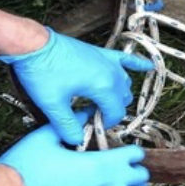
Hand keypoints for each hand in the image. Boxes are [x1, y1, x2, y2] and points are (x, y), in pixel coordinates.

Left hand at [0, 28, 152, 144]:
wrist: (35, 45)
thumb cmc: (42, 72)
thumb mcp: (52, 104)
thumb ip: (67, 125)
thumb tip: (76, 140)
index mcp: (103, 86)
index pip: (116, 112)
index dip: (104, 123)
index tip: (89, 125)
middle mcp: (112, 73)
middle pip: (122, 99)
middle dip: (110, 110)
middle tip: (90, 114)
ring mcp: (109, 61)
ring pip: (125, 83)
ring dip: (118, 94)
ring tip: (100, 101)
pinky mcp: (103, 53)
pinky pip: (128, 59)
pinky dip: (139, 64)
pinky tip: (149, 66)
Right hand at [0, 109, 149, 185]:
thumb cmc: (25, 166)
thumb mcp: (48, 134)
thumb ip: (72, 121)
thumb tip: (86, 111)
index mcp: (99, 163)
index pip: (134, 155)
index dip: (132, 150)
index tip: (125, 148)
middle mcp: (106, 184)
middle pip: (140, 175)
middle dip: (136, 167)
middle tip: (127, 163)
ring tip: (133, 181)